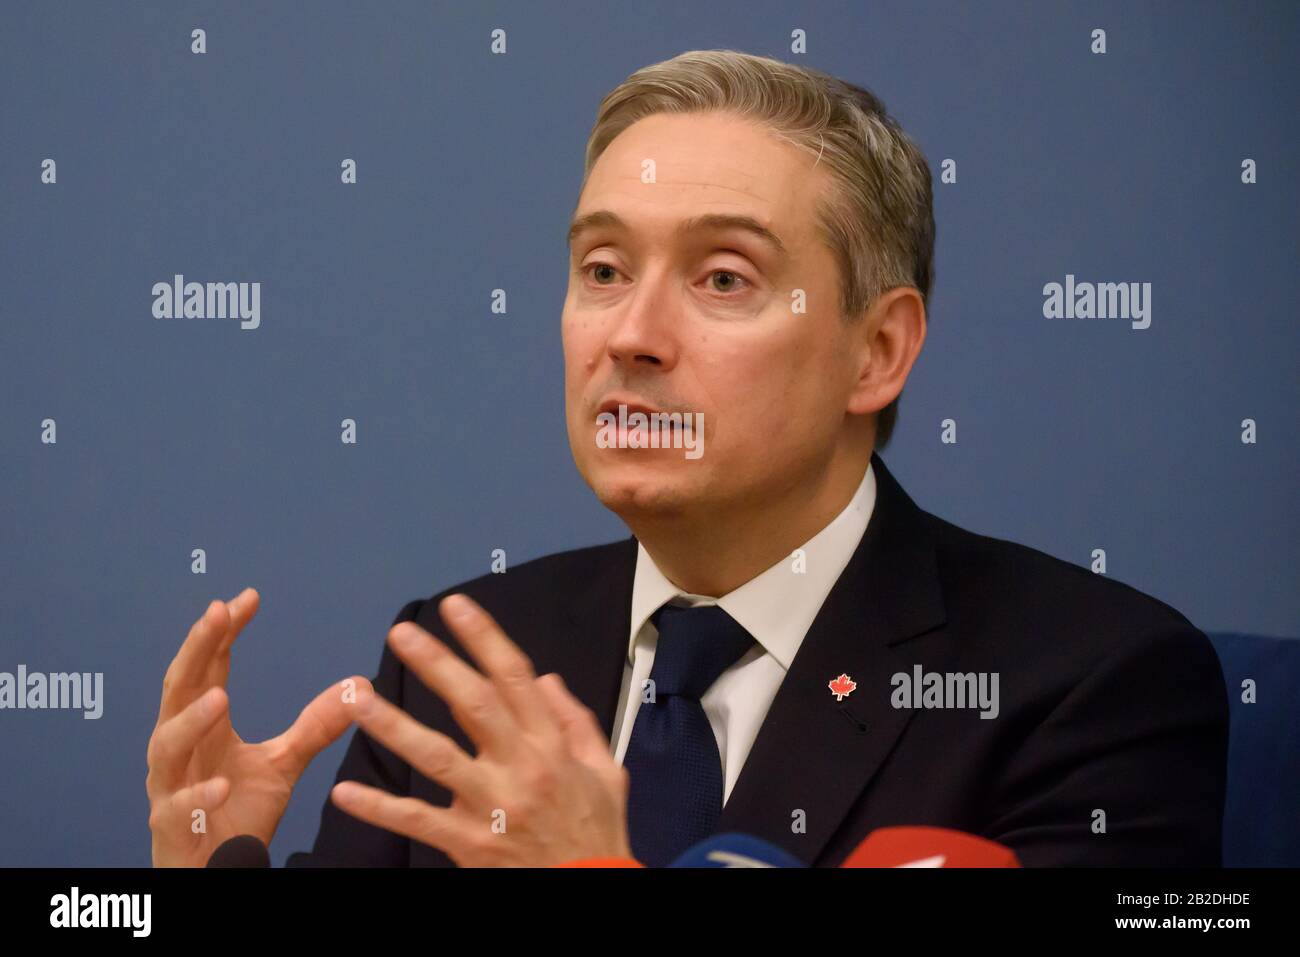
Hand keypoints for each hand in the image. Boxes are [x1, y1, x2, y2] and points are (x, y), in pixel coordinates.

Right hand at [146, 588, 368, 866]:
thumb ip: (314, 726)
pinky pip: (177, 808)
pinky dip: (199, 794)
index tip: (246, 598)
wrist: (215, 874)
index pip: (210, 669)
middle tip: (216, 613)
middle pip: (179, 689)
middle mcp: (180, 749)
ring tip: (220, 696)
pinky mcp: (171, 828)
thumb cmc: (234, 816)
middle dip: (196, 649)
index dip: (223, 633)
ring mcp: (169, 787)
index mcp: (204, 728)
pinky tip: (223, 783)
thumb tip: (357, 687)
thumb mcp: (282, 765)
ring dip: (191, 720)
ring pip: (166, 745)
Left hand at [329, 593, 631, 866]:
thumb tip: (545, 680)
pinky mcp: (470, 844)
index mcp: (551, 746)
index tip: (456, 608)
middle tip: (402, 634)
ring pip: (436, 758)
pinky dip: (380, 808)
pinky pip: (418, 822)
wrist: (593, 887)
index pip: (515, 679)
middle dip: (437, 665)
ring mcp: (492, 807)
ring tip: (357, 699)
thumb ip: (575, 722)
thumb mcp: (606, 771)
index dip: (484, 639)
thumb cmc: (598, 833)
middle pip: (473, 706)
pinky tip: (345, 792)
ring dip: (393, 725)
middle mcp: (521, 769)